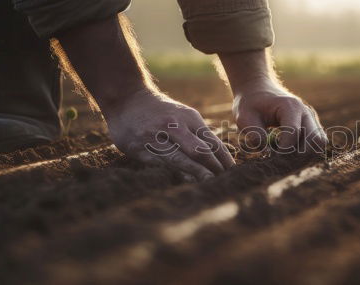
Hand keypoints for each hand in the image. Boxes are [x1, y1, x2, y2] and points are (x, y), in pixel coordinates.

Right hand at [100, 91, 234, 181]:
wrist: (127, 99)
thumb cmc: (161, 112)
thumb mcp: (183, 116)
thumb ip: (199, 135)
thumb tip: (220, 158)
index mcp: (189, 118)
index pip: (212, 142)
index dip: (224, 160)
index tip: (233, 173)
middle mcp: (174, 127)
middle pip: (200, 152)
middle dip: (214, 169)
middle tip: (225, 182)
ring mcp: (157, 138)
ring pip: (181, 160)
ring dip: (198, 174)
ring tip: (210, 184)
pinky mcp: (141, 149)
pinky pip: (162, 165)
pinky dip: (176, 174)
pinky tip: (186, 182)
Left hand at [232, 81, 327, 153]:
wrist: (258, 91)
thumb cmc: (250, 104)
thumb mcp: (244, 117)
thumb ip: (254, 134)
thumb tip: (267, 151)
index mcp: (290, 106)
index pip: (293, 133)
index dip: (282, 150)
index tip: (269, 155)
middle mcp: (305, 112)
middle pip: (315, 140)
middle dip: (298, 155)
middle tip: (280, 158)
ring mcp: (311, 119)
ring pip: (319, 143)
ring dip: (304, 155)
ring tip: (285, 155)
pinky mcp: (312, 126)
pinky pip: (317, 143)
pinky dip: (306, 152)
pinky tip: (290, 152)